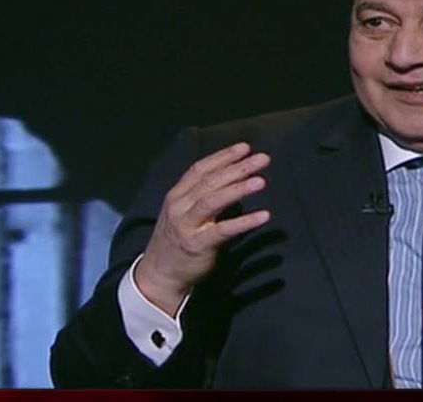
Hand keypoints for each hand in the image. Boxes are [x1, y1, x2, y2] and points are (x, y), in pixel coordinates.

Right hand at [134, 142, 270, 314]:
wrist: (159, 274)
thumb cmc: (178, 239)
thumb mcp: (184, 212)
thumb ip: (204, 195)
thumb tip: (235, 178)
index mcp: (177, 194)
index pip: (201, 168)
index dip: (223, 156)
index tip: (245, 147)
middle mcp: (180, 206)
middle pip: (211, 181)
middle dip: (238, 167)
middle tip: (263, 158)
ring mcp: (187, 225)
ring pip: (214, 200)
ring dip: (239, 188)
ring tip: (261, 181)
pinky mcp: (197, 245)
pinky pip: (223, 230)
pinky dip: (244, 222)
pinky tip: (263, 216)